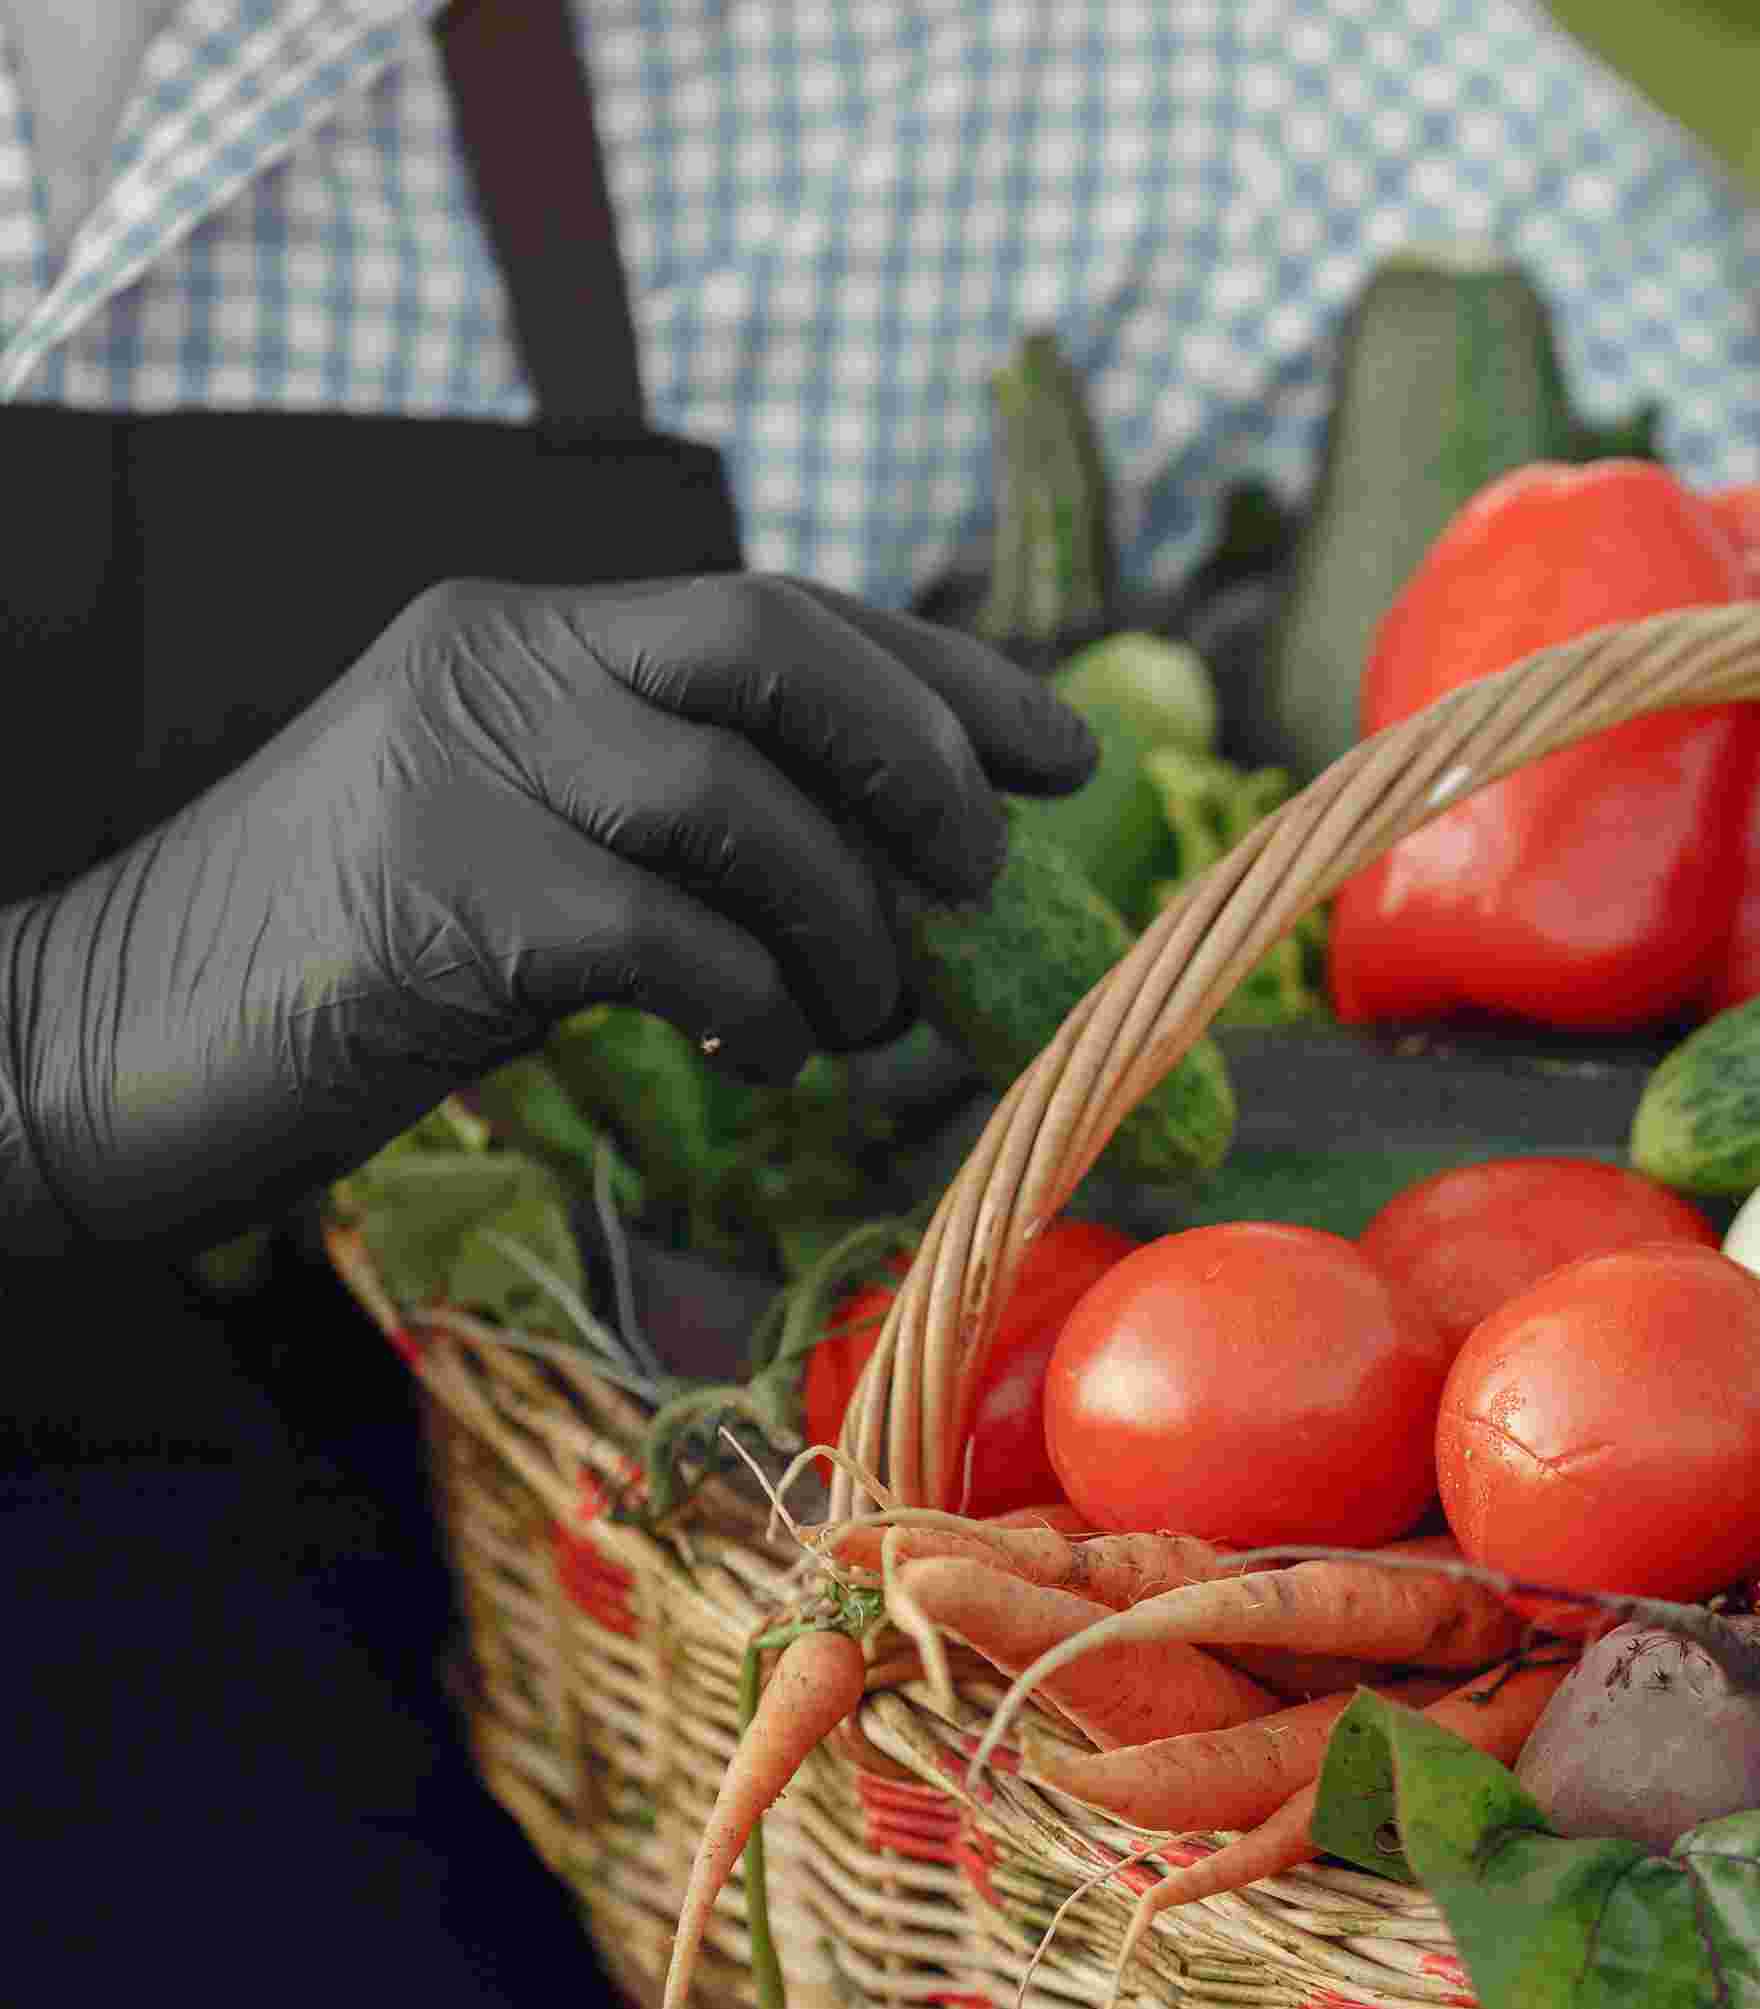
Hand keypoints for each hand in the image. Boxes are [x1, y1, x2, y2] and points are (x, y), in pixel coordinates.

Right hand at [0, 574, 1096, 1258]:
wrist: (96, 1045)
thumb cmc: (348, 971)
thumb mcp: (524, 846)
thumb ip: (672, 819)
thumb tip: (897, 860)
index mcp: (526, 634)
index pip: (782, 606)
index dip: (945, 674)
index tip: (1063, 753)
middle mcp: (495, 663)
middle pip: (774, 645)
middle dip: (920, 759)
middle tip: (973, 880)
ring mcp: (458, 772)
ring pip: (742, 805)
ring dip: (848, 928)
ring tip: (856, 1016)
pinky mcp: (439, 902)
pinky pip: (673, 939)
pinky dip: (758, 1003)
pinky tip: (758, 1050)